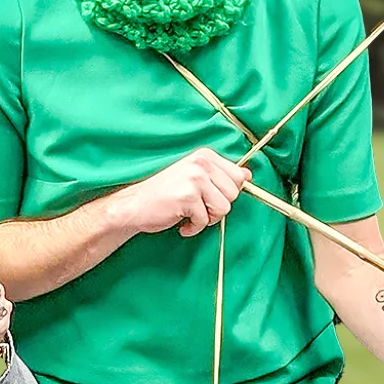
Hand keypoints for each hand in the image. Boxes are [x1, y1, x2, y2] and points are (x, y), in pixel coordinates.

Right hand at [107, 148, 246, 239]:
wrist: (135, 205)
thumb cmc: (165, 194)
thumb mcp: (195, 178)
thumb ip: (221, 176)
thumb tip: (248, 175)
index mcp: (205, 156)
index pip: (239, 176)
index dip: (227, 193)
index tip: (211, 197)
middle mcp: (201, 163)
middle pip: (233, 194)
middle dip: (217, 207)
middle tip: (197, 207)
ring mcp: (194, 179)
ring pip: (223, 208)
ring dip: (206, 218)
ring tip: (189, 213)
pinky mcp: (187, 197)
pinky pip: (205, 220)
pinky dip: (193, 227)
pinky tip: (179, 220)